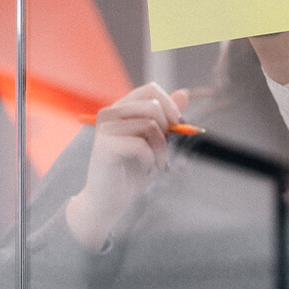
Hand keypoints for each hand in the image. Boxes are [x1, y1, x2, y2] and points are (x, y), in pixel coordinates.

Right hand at [65, 83, 189, 251]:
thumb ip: (169, 118)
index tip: (178, 124)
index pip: (151, 89)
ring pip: (150, 125)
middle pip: (153, 105)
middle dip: (168, 130)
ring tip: (157, 164)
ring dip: (161, 149)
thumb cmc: (135, 169)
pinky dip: (151, 160)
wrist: (112, 200)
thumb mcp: (159, 140)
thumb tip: (185, 92)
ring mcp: (105, 128)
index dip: (170, 104)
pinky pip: (141, 145)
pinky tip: (146, 169)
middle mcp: (111, 113)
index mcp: (123, 108)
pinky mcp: (104, 145)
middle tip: (165, 152)